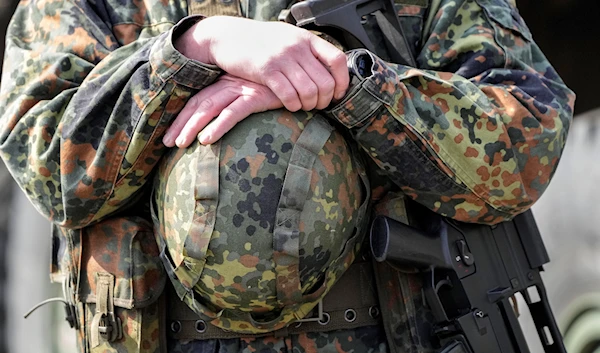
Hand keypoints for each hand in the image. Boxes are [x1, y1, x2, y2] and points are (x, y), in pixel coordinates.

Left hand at [163, 74, 282, 147]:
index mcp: (227, 82)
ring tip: (181, 145)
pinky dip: (218, 126)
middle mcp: (230, 83)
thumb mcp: (256, 95)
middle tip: (166, 144)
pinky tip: (207, 139)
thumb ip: (241, 105)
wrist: (305, 77)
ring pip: (209, 107)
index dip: (182, 118)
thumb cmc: (280, 90)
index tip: (170, 137)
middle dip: (180, 124)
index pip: (198, 100)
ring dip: (193, 126)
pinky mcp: (256, 96)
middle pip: (198, 104)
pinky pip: (233, 113)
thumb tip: (225, 126)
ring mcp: (242, 88)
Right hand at [175, 16, 348, 111]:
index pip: (337, 60)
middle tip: (318, 106)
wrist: (227, 36)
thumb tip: (328, 70)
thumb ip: (307, 51)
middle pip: (325, 82)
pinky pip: (289, 95)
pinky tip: (290, 106)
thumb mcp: (287, 37)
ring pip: (309, 91)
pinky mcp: (266, 70)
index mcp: (306, 39)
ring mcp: (282, 58)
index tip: (338, 93)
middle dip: (325, 100)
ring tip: (303, 107)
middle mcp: (297, 47)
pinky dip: (293, 106)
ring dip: (309, 105)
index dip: (342, 81)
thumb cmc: (259, 41)